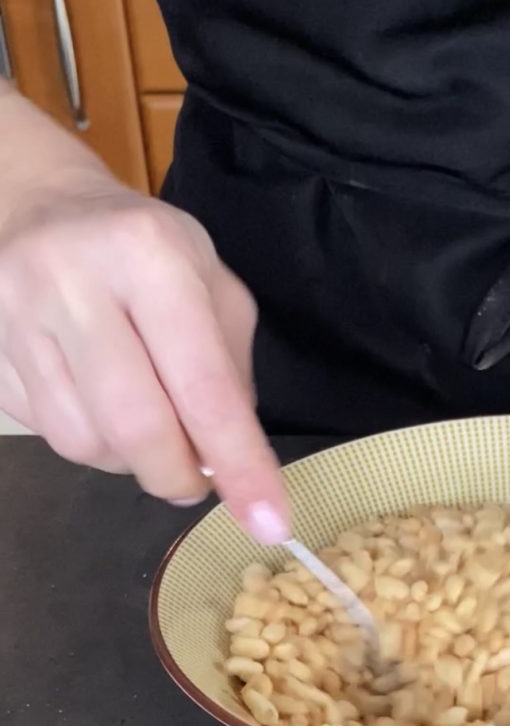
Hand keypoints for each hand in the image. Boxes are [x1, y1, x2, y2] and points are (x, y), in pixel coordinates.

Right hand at [0, 172, 289, 542]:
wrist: (38, 203)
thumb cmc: (145, 248)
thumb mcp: (212, 282)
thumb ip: (232, 366)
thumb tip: (231, 454)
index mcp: (151, 257)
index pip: (205, 386)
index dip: (239, 463)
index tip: (268, 522)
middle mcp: (75, 283)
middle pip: (136, 427)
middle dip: (178, 476)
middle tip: (199, 484)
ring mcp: (16, 316)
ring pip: (84, 441)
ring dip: (132, 462)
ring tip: (153, 430)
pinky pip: (46, 431)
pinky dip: (92, 443)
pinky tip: (106, 410)